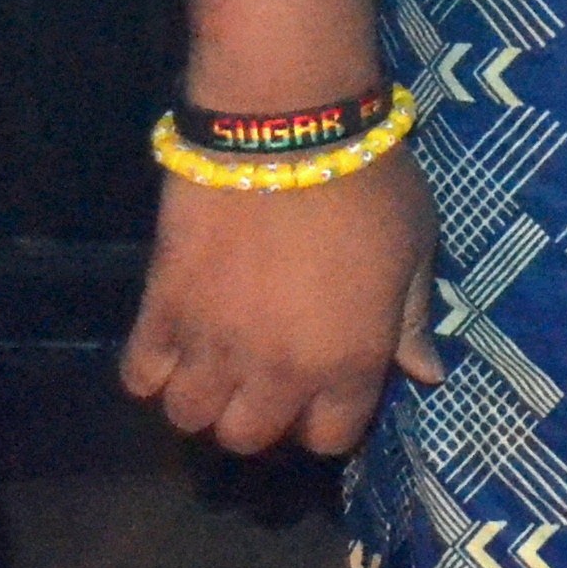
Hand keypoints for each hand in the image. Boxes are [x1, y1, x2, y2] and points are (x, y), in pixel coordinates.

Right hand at [119, 151, 445, 456]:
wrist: (288, 129)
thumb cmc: (368, 184)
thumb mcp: (416, 250)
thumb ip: (414, 320)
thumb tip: (427, 375)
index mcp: (349, 363)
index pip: (330, 438)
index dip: (328, 418)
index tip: (325, 388)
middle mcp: (277, 372)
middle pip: (249, 437)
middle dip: (259, 414)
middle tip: (265, 373)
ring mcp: (213, 345)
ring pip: (189, 417)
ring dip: (203, 397)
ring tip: (217, 360)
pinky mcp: (162, 310)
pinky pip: (139, 375)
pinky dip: (152, 368)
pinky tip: (174, 341)